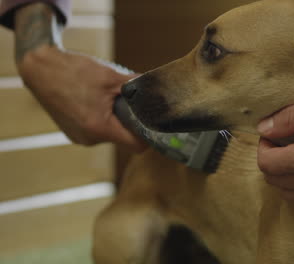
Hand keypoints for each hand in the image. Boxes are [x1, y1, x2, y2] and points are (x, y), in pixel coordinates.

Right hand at [18, 45, 145, 151]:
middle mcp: (89, 139)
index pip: (136, 145)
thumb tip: (158, 88)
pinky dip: (102, 119)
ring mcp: (79, 137)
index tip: (156, 124)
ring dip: (116, 120)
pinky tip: (98, 102)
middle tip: (133, 104)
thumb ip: (137, 86)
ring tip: (111, 99)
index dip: (149, 136)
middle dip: (131, 123)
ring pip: (110, 135)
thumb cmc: (74, 71)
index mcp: (100, 128)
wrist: (39, 68)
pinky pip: (96, 131)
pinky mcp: (73, 132)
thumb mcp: (111, 76)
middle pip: (123, 139)